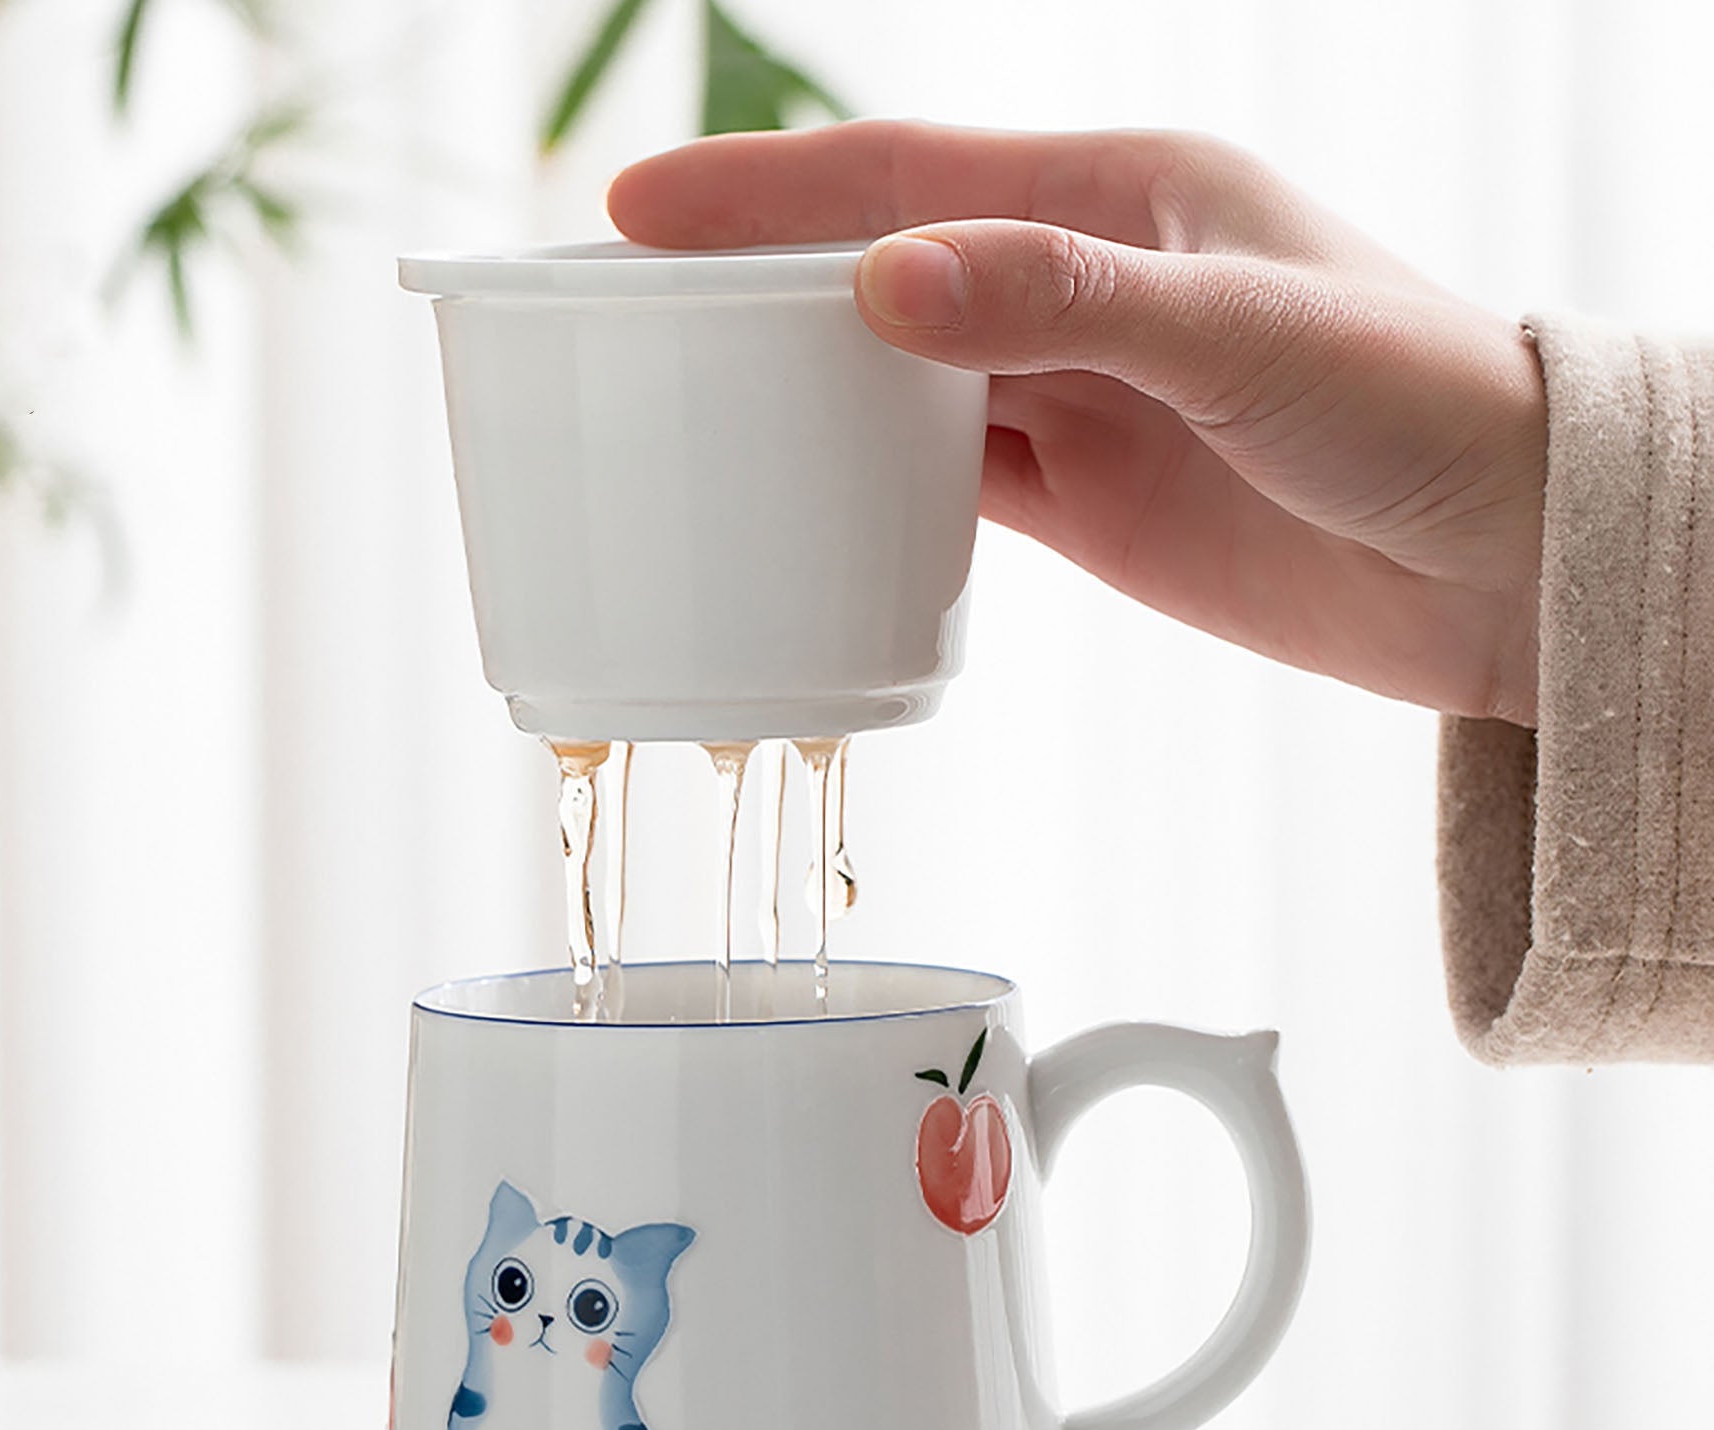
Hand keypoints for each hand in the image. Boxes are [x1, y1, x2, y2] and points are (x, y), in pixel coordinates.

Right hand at [610, 123, 1546, 725]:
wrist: (1501, 566)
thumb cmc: (1418, 411)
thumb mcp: (1246, 335)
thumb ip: (1067, 300)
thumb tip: (883, 283)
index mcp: (1123, 197)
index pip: (906, 174)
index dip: (762, 192)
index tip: (631, 209)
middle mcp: (1083, 286)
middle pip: (876, 270)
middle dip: (748, 286)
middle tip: (618, 318)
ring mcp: (1078, 397)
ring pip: (894, 382)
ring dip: (794, 395)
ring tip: (674, 415)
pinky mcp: (1083, 500)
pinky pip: (940, 483)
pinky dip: (862, 493)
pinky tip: (797, 508)